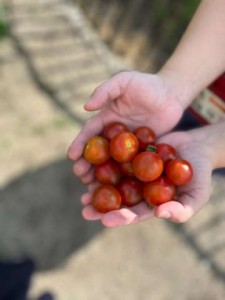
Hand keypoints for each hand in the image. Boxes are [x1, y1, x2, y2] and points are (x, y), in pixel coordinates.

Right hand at [68, 71, 188, 183]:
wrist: (173, 94)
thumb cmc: (148, 84)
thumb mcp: (125, 81)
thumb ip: (105, 91)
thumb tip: (86, 107)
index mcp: (107, 119)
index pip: (90, 133)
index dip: (79, 144)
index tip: (71, 156)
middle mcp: (114, 135)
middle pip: (98, 152)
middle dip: (87, 163)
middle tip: (80, 175)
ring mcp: (128, 146)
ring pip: (111, 162)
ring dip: (101, 173)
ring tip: (92, 185)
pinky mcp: (142, 152)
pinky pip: (131, 165)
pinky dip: (123, 176)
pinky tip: (118, 187)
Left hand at [80, 129, 212, 226]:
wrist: (198, 148)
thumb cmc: (200, 175)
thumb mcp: (196, 195)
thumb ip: (182, 210)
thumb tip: (160, 214)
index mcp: (150, 203)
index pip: (133, 214)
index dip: (120, 218)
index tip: (104, 220)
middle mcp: (139, 190)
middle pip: (118, 200)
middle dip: (101, 207)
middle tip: (85, 209)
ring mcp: (134, 172)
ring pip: (113, 180)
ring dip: (98, 185)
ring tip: (84, 187)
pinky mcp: (132, 155)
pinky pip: (117, 158)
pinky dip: (105, 161)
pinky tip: (92, 162)